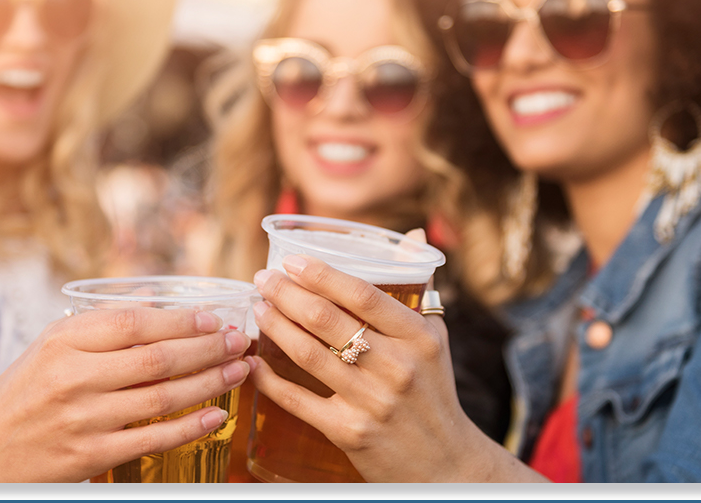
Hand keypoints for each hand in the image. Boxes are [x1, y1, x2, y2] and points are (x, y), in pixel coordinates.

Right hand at [0, 306, 250, 481]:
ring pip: (162, 396)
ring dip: (210, 383)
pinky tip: (216, 415)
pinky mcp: (89, 456)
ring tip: (239, 370)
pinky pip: (153, 438)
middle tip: (240, 341)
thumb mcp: (49, 348)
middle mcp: (72, 377)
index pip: (133, 323)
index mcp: (62, 341)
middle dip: (208, 348)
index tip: (214, 318)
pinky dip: (190, 426)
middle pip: (157, 358)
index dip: (180, 320)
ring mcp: (82, 418)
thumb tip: (155, 303)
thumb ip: (100, 327)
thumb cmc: (22, 395)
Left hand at [248, 254, 538, 481]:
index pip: (362, 294)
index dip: (320, 273)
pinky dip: (270, 379)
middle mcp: (397, 367)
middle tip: (262, 279)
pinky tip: (254, 362)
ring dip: (274, 327)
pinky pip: (298, 400)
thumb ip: (419, 289)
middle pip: (326, 319)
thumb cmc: (434, 393)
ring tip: (257, 309)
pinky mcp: (349, 432)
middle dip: (285, 293)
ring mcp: (372, 401)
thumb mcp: (435, 339)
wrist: (446, 465)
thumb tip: (417, 236)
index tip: (290, 260)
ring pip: (308, 354)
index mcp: (418, 337)